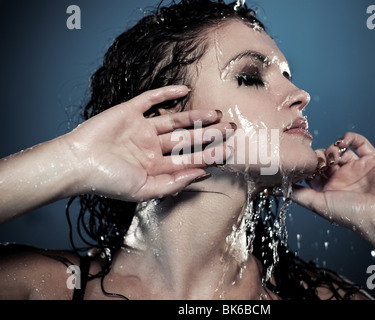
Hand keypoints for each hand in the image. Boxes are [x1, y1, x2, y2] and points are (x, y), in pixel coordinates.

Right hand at [63, 85, 232, 201]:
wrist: (77, 164)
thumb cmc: (108, 181)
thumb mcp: (144, 189)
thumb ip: (173, 183)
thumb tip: (201, 175)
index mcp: (156, 166)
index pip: (188, 160)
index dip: (208, 156)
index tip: (228, 152)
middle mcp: (152, 147)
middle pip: (186, 139)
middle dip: (208, 135)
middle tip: (231, 129)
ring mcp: (141, 129)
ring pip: (174, 120)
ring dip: (195, 116)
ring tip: (216, 113)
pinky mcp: (129, 112)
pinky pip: (151, 100)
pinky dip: (167, 94)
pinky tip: (185, 91)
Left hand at [292, 132, 374, 241]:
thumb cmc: (351, 214)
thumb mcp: (319, 204)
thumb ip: (299, 194)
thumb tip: (278, 188)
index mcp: (328, 189)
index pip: (312, 170)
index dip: (306, 165)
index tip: (303, 164)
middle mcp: (341, 178)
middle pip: (323, 158)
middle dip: (319, 156)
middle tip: (320, 161)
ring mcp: (356, 167)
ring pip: (338, 149)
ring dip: (332, 148)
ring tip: (333, 156)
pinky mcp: (372, 159)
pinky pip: (359, 142)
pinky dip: (349, 138)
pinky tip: (343, 142)